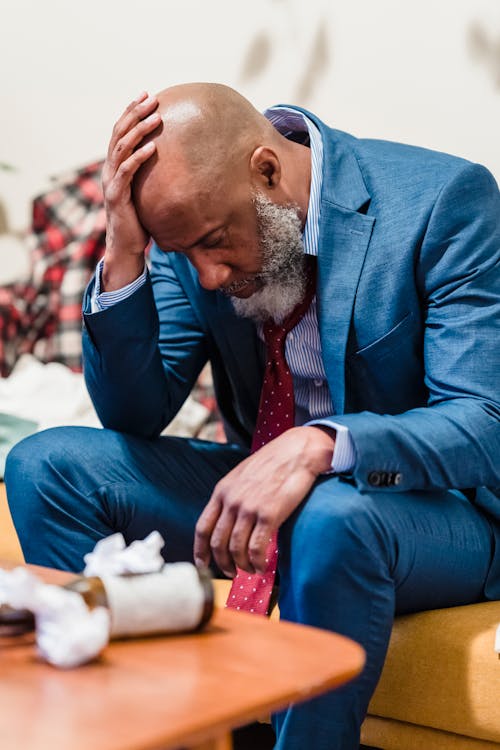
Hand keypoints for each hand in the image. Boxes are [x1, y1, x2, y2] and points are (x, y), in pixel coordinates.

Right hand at [101, 92, 160, 290]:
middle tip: (151, 98)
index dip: (132, 112)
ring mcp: (111, 182)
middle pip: (119, 133)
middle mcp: (109, 170)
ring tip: (155, 118)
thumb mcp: (145, 192)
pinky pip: (127, 172)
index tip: (147, 95)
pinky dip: (138, 158)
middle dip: (135, 113)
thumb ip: (151, 176)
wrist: (125, 247)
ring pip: (122, 148)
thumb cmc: (139, 221)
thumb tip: (175, 161)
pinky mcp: (116, 196)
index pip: (121, 132)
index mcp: (114, 166)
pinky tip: (152, 147)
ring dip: (139, 131)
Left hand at [194, 426, 334, 577]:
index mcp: (222, 491)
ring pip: (236, 549)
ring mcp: (249, 508)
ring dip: (242, 565)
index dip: (200, 551)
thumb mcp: (242, 474)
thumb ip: (232, 495)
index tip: (204, 565)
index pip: (202, 527)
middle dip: (223, 563)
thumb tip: (228, 519)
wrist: (297, 451)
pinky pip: (257, 548)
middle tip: (232, 572)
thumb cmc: (273, 462)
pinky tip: (263, 566)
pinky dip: (257, 563)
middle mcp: (232, 500)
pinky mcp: (269, 514)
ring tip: (251, 570)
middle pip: (218, 543)